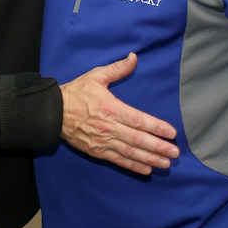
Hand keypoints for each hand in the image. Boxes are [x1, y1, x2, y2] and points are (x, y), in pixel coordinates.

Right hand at [60, 53, 178, 175]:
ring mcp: (102, 141)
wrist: (53, 112)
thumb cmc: (77, 92)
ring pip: (130, 152)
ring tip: (166, 164)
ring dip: (149, 159)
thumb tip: (134, 57)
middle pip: (138, 139)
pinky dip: (132, 166)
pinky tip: (146, 170)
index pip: (139, 120)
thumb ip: (117, 69)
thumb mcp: (96, 76)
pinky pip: (118, 160)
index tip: (172, 133)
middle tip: (175, 154)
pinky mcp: (96, 151)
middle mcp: (109, 127)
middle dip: (158, 147)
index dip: (157, 127)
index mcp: (111, 108)